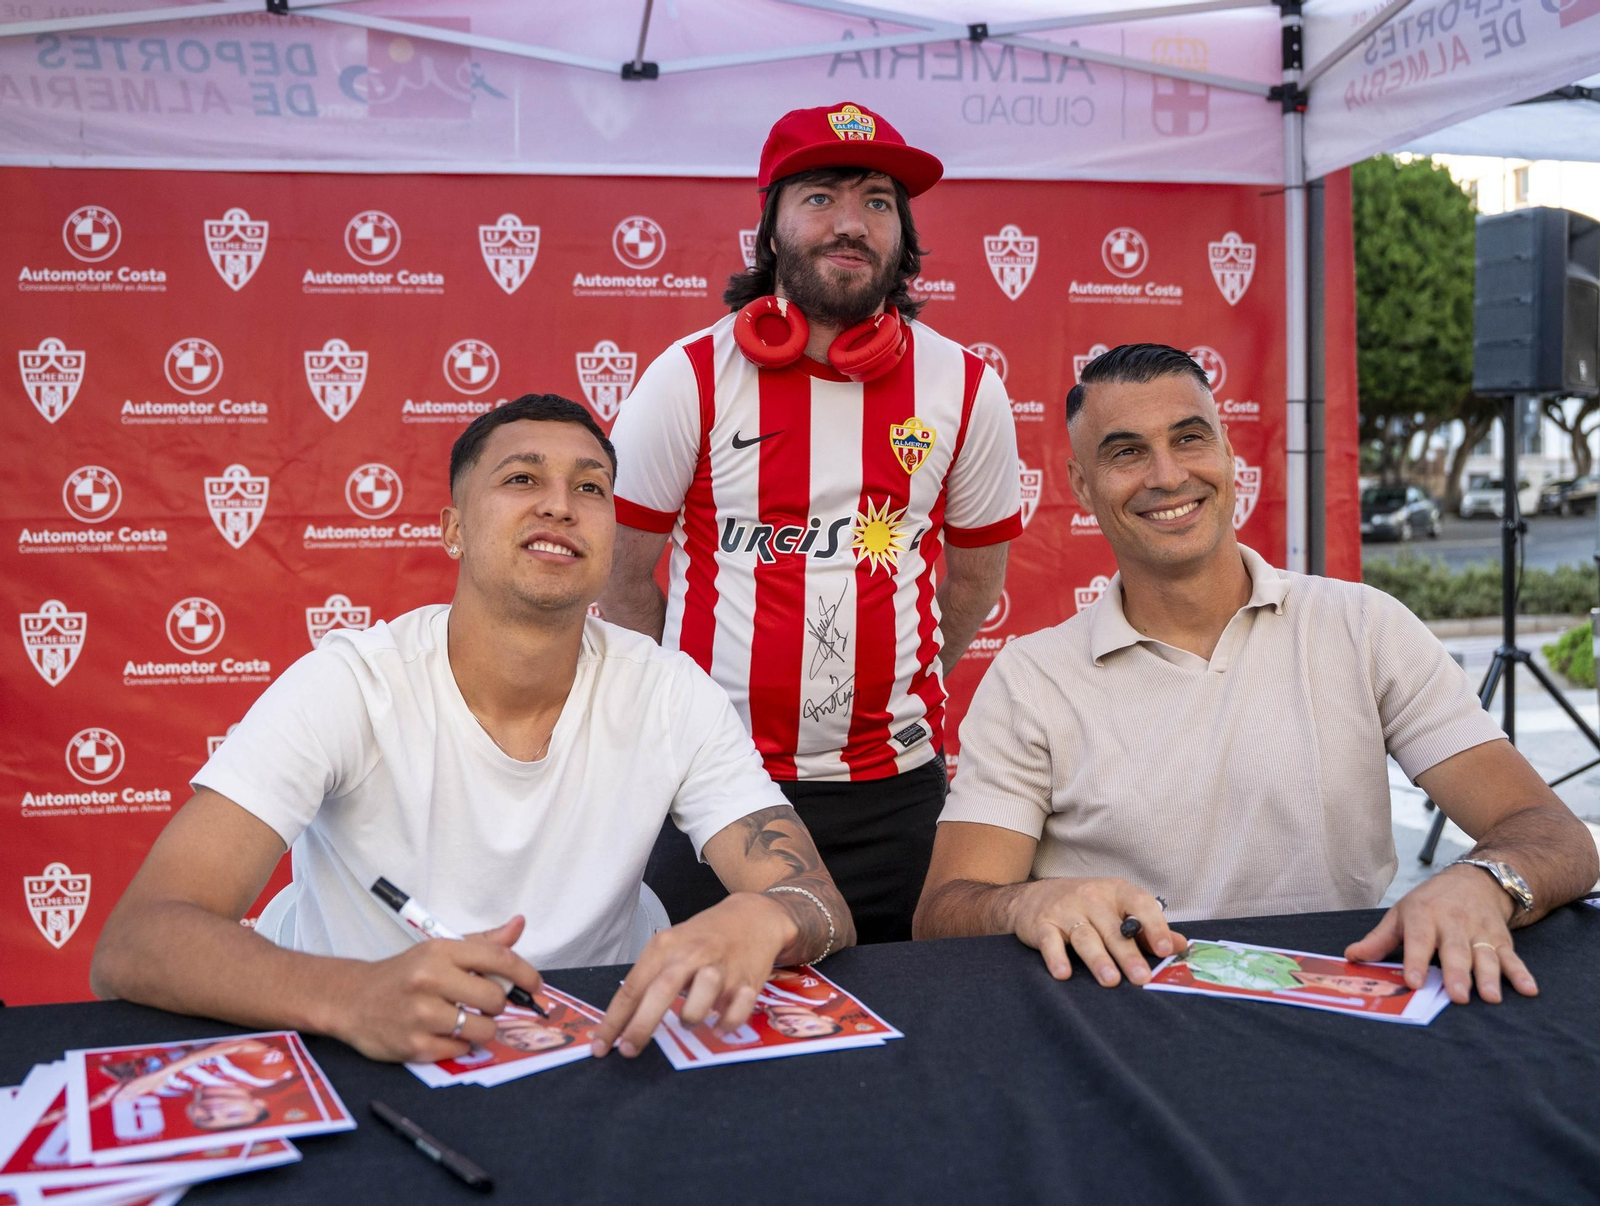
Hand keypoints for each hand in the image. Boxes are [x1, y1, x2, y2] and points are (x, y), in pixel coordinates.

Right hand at [330, 916, 544, 1061]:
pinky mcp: (414, 1046)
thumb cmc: (403, 974)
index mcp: (440, 951)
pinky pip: (461, 1051)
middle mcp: (430, 979)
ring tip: (465, 1020)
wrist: (352, 999)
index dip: (525, 974)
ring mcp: (421, 1014)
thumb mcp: (439, 950)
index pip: (498, 959)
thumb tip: (518, 925)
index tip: (535, 985)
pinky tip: (444, 1034)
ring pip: (482, 1029)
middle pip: (495, 999)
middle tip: (483, 1004)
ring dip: (482, 1029)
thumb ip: (483, 943)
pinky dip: (460, 1045)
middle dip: (497, 1005)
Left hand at [591, 893, 793, 1058]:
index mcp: (666, 946)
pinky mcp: (747, 982)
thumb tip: (624, 1022)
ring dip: (690, 1019)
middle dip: (641, 1026)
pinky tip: (720, 1022)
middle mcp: (691, 955)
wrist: (754, 917)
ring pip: (699, 1005)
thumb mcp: (672, 946)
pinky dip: (725, 1025)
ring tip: (690, 1019)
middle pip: (660, 992)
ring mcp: (721, 968)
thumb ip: (651, 978)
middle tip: (627, 1051)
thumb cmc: (705, 938)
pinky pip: (734, 1015)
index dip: (613, 1020)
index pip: (632, 987)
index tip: (600, 1046)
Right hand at [1011, 877, 1184, 986]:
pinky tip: (1063, 973)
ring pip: (1085, 936)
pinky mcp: (1041, 925)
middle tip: (1142, 978)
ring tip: (1110, 980)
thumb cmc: (1085, 906)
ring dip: (1098, 959)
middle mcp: (1091, 897)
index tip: (1165, 949)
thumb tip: (1180, 946)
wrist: (1032, 897)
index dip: (1154, 926)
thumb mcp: (1117, 909)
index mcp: (1116, 892)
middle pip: (1113, 929)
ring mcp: (1065, 910)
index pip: (1140, 904)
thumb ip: (1147, 930)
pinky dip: (1056, 957)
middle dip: (1128, 954)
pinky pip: (1050, 942)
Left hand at [1345, 865, 1533, 1003]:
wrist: (1476, 879)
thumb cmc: (1430, 902)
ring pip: (1485, 955)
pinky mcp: (1501, 939)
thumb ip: (1379, 940)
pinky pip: (1512, 957)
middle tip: (1458, 995)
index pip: (1418, 940)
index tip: (1413, 981)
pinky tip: (1529, 990)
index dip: (1415, 961)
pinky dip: (1521, 973)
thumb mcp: (1400, 914)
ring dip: (1490, 976)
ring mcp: (1479, 932)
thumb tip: (1352, 957)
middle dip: (1457, 973)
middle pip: (1455, 951)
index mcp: (1423, 917)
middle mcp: (1453, 924)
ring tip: (1491, 997)